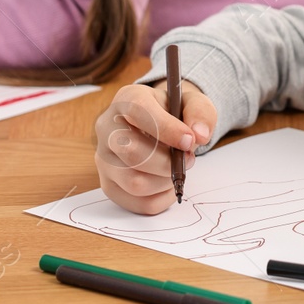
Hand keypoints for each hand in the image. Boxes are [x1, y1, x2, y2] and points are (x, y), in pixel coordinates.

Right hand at [94, 81, 218, 214]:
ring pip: (135, 182)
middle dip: (168, 161)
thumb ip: (200, 112)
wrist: (159, 127)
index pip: (138, 111)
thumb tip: (199, 135)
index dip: (167, 129)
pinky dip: (162, 199)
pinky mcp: (110, 185)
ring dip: (166, 181)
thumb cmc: (173, 114)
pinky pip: (138, 203)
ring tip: (177, 170)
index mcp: (126, 99)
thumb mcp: (191, 102)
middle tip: (188, 158)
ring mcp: (103, 159)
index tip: (190, 141)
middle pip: (131, 152)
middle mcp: (107, 128)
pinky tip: (168, 183)